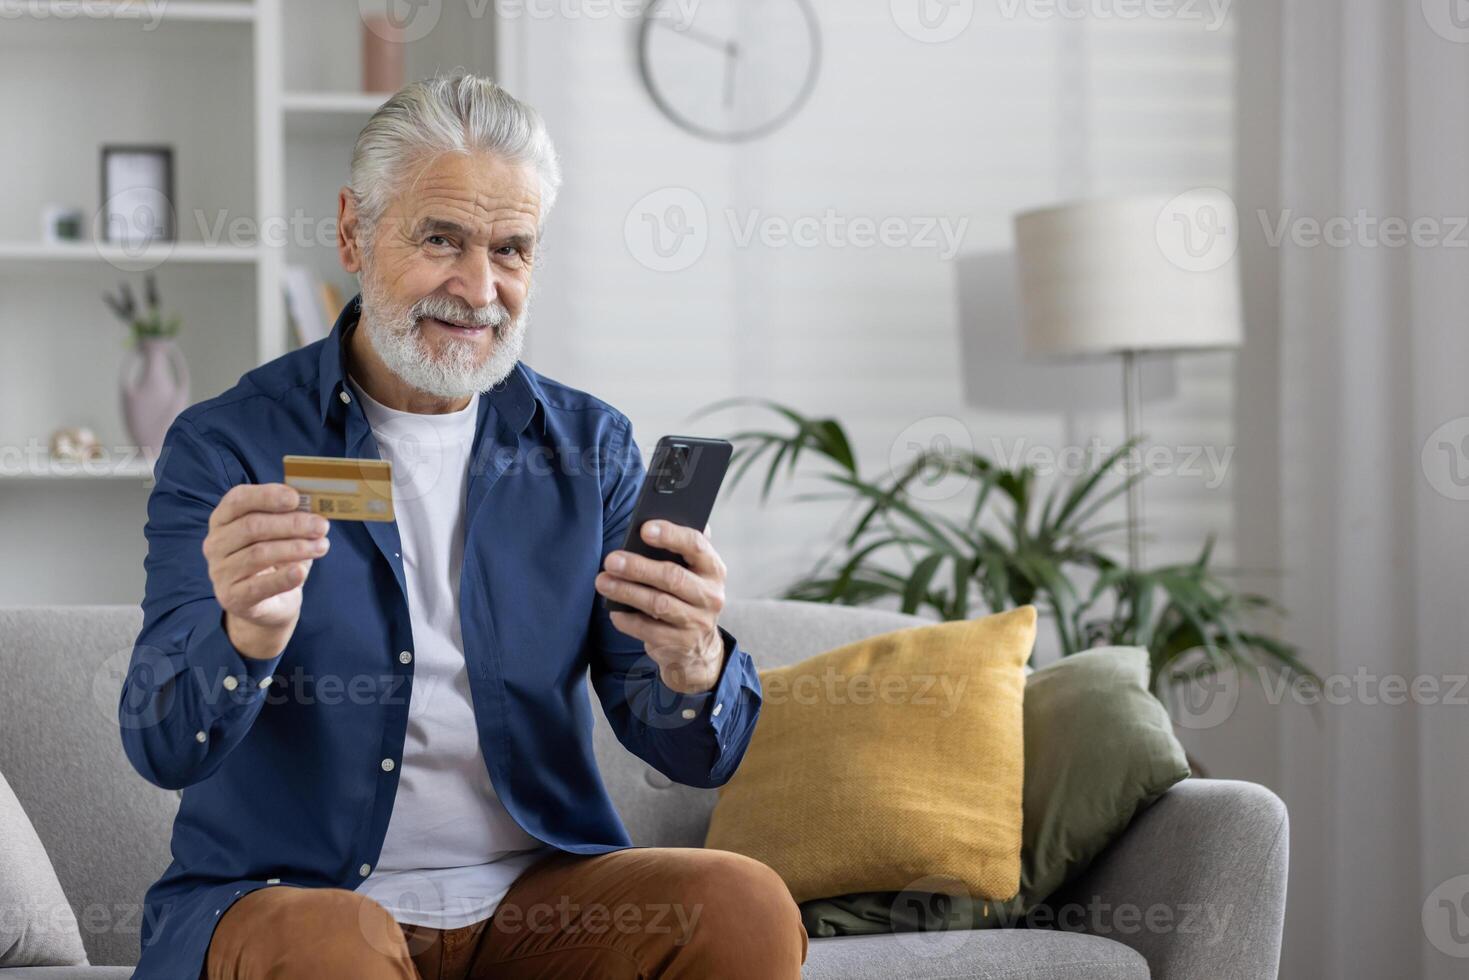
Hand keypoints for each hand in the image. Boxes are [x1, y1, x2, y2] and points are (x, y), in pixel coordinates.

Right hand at [203, 484, 329, 659]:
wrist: (269, 605)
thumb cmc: (276, 561)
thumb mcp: (282, 535)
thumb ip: (291, 518)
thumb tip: (313, 509)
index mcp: (223, 520)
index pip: (237, 499)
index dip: (266, 496)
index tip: (296, 498)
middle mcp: (215, 544)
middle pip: (252, 526)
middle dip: (292, 524)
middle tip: (322, 525)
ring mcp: (220, 572)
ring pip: (259, 553)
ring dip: (296, 548)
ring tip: (322, 546)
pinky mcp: (232, 598)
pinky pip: (258, 586)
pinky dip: (282, 578)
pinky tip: (301, 572)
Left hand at [596, 521, 726, 693]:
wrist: (700, 647)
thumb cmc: (688, 596)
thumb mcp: (693, 572)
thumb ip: (679, 548)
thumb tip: (649, 523)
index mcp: (713, 569)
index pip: (696, 546)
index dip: (670, 535)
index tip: (644, 529)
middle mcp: (710, 595)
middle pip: (672, 577)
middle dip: (638, 567)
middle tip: (611, 560)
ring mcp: (697, 622)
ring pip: (658, 604)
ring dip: (627, 591)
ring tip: (603, 581)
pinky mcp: (680, 643)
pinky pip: (648, 630)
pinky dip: (627, 619)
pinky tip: (614, 611)